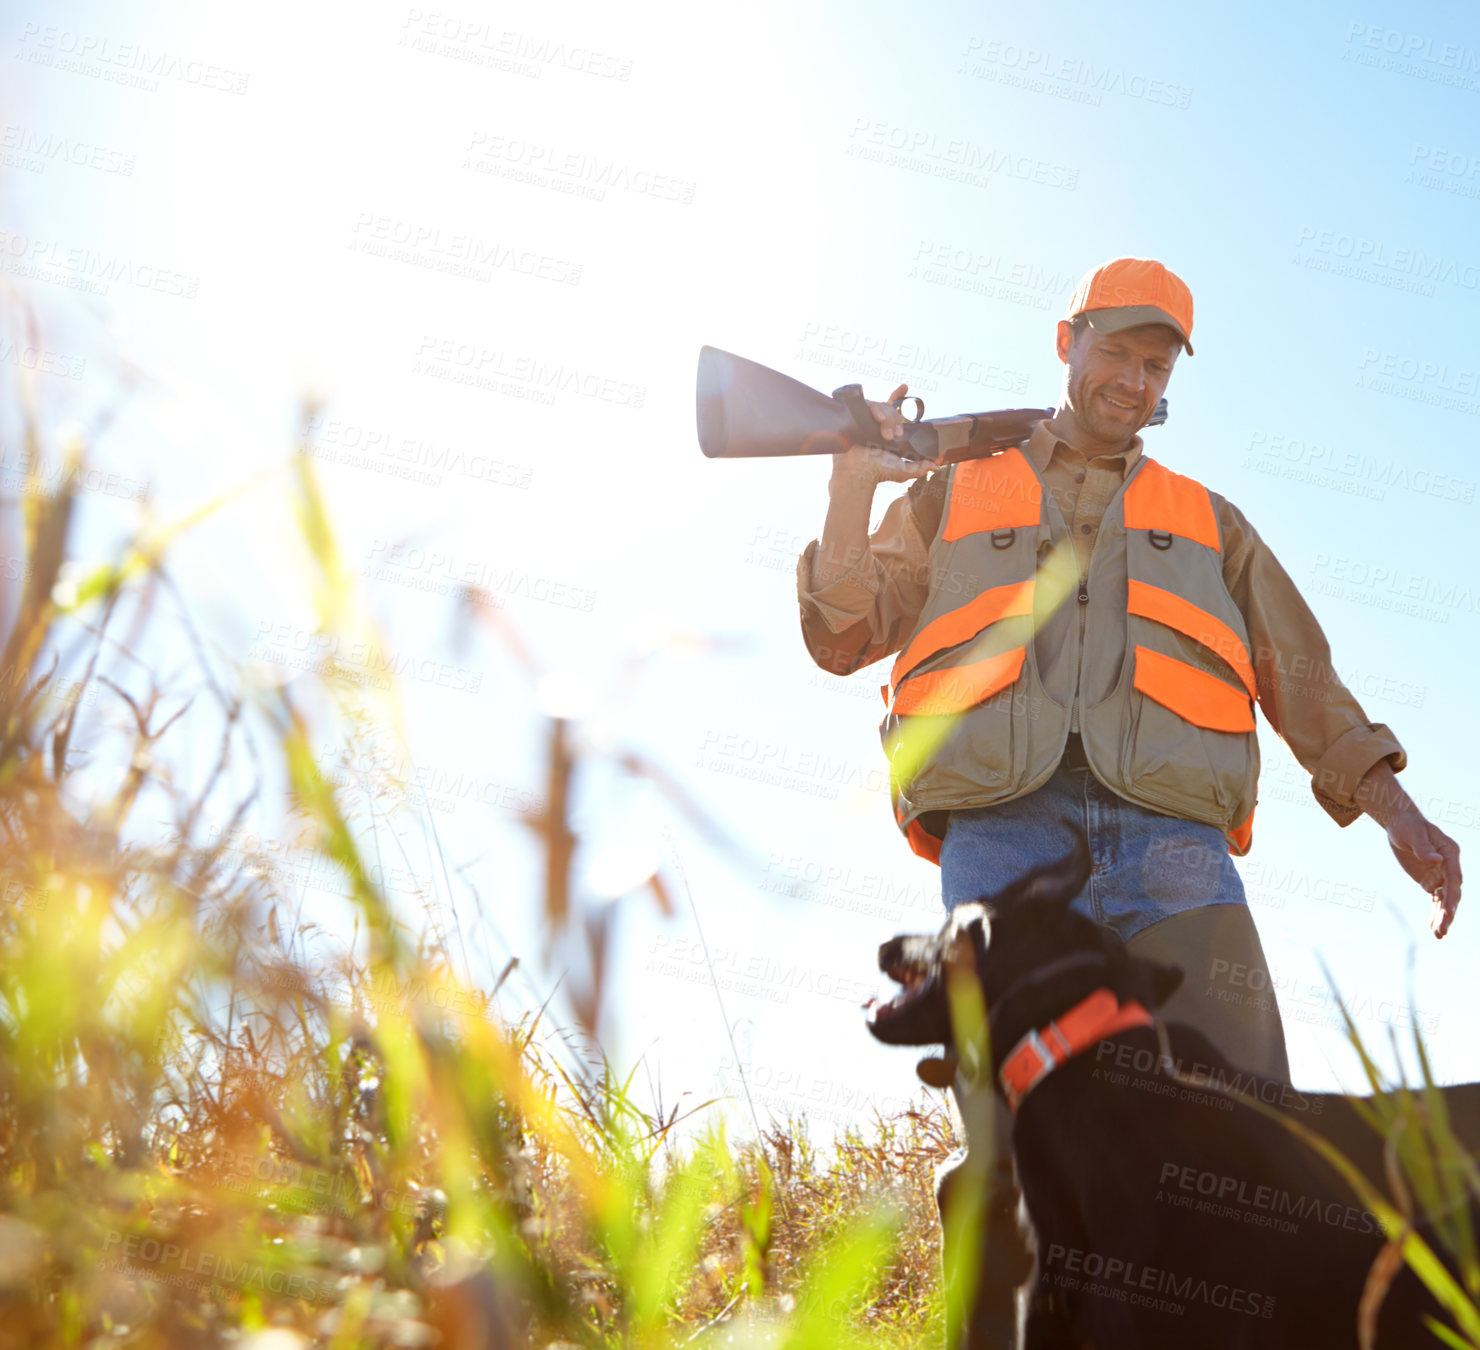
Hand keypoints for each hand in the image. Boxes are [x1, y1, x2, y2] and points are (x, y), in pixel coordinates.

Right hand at [829, 384, 938, 490]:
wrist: (860, 474)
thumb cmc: (877, 472)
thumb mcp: (903, 470)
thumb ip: (918, 468)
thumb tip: (934, 465)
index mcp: (886, 431)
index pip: (892, 408)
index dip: (898, 395)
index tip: (905, 387)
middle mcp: (875, 423)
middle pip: (891, 409)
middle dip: (896, 420)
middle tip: (896, 435)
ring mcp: (866, 420)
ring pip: (882, 407)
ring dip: (888, 419)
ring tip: (886, 436)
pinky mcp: (857, 419)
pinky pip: (869, 406)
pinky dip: (877, 410)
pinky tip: (879, 419)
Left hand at [1385, 811, 1461, 937]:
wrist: (1400, 825)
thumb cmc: (1408, 825)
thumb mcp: (1413, 833)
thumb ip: (1423, 848)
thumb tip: (1436, 860)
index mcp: (1450, 853)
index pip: (1454, 878)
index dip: (1452, 895)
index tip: (1448, 911)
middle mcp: (1449, 866)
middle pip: (1452, 892)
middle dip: (1448, 912)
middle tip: (1443, 930)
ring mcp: (1440, 875)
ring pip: (1444, 899)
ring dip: (1442, 917)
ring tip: (1439, 935)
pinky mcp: (1430, 880)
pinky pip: (1435, 899)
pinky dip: (1435, 913)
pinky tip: (1433, 928)